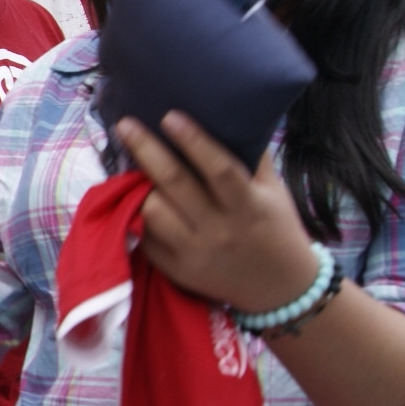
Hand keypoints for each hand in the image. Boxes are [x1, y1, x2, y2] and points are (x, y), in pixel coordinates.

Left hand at [115, 112, 317, 312]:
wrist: (279, 289)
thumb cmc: (275, 228)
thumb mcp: (272, 192)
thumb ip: (251, 158)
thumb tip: (226, 116)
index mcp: (248, 206)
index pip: (219, 169)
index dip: (193, 141)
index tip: (169, 116)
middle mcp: (219, 229)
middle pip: (175, 185)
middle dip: (146, 150)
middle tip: (125, 125)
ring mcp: (194, 253)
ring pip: (152, 212)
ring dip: (138, 186)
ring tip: (131, 167)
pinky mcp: (176, 270)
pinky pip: (147, 237)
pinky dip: (139, 216)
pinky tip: (136, 199)